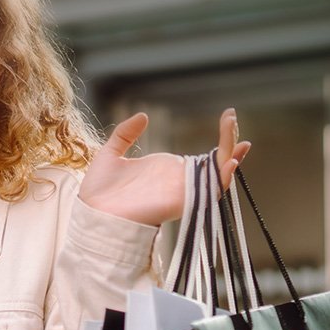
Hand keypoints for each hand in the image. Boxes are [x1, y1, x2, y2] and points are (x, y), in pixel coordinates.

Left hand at [78, 107, 251, 226]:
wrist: (91, 214)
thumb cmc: (98, 192)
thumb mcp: (111, 154)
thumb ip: (126, 134)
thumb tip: (143, 116)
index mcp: (166, 170)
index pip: (203, 156)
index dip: (221, 140)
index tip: (228, 117)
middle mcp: (178, 181)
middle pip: (217, 163)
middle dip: (230, 141)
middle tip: (232, 117)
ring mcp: (181, 191)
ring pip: (218, 176)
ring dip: (231, 156)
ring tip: (238, 135)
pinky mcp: (180, 203)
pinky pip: (208, 193)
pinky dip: (222, 179)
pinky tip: (230, 162)